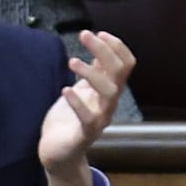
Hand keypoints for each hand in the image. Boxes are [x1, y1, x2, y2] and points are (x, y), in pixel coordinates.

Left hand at [39, 27, 136, 185]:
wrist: (59, 153)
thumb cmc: (70, 118)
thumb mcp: (83, 88)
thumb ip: (95, 70)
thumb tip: (100, 44)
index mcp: (109, 90)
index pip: (126, 63)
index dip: (116, 46)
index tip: (98, 32)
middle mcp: (109, 103)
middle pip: (119, 72)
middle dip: (104, 50)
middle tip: (85, 35)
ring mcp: (100, 119)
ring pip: (109, 93)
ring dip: (92, 73)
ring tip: (72, 61)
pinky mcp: (86, 134)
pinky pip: (89, 119)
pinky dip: (78, 103)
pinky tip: (66, 90)